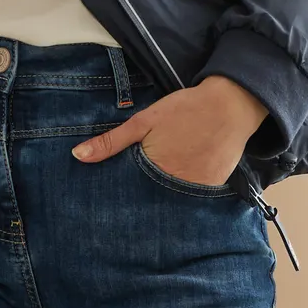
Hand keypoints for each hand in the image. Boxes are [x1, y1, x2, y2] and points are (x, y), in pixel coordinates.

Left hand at [70, 76, 269, 185]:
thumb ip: (111, 142)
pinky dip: (186, 194)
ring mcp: (198, 191)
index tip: (112, 203)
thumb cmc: (184, 110)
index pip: (131, 195)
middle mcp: (176, 187)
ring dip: (165, 199)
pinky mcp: (215, 189)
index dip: (122, 197)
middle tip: (137, 195)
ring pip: (173, 202)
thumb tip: (77, 156)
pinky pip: (194, 198)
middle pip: (152, 202)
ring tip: (160, 191)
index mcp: (155, 171)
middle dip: (143, 201)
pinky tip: (183, 182)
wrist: (230, 104)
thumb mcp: (143, 121)